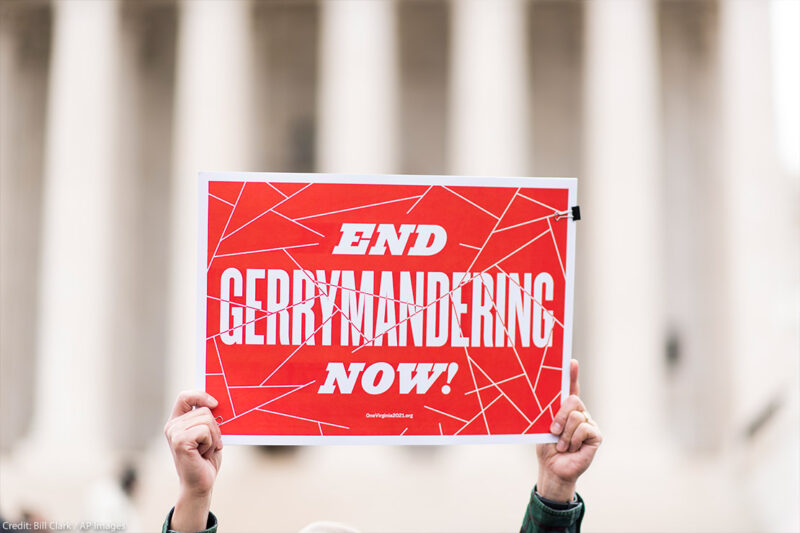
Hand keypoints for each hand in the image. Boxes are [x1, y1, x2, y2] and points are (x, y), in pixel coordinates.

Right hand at [164, 390, 222, 531]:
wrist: (201, 484)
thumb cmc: (206, 460)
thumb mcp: (208, 434)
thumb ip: (207, 418)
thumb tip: (217, 402)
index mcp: (177, 421)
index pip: (185, 396)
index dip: (201, 395)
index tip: (215, 404)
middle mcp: (172, 426)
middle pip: (204, 410)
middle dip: (215, 428)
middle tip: (209, 445)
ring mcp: (174, 433)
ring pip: (207, 420)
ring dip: (213, 437)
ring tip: (205, 450)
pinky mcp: (180, 441)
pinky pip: (205, 431)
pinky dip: (210, 443)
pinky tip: (203, 454)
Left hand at [535, 360, 601, 501]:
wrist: (553, 468)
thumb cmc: (547, 446)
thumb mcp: (545, 426)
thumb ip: (550, 412)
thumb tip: (547, 396)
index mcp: (566, 407)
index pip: (571, 387)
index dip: (572, 374)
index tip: (571, 361)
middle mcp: (580, 412)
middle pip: (573, 400)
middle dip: (559, 416)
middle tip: (553, 431)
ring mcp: (589, 422)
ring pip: (576, 416)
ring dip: (564, 434)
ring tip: (561, 445)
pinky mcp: (596, 435)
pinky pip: (584, 429)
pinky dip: (573, 440)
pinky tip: (571, 448)